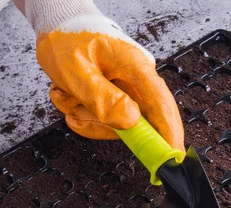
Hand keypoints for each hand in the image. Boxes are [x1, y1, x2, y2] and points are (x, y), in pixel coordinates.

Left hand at [25, 0, 184, 151]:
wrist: (58, 26)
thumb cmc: (66, 39)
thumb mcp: (76, 70)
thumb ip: (102, 98)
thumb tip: (131, 122)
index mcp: (134, 65)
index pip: (160, 104)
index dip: (169, 133)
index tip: (172, 158)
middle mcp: (137, 80)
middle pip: (135, 122)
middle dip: (101, 123)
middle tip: (74, 106)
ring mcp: (128, 91)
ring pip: (115, 125)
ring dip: (86, 117)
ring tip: (68, 94)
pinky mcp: (118, 99)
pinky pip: (105, 122)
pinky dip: (83, 115)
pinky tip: (71, 97)